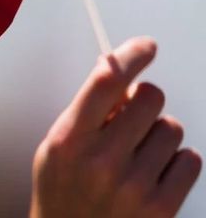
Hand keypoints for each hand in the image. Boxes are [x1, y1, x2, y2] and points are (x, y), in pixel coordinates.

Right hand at [30, 37, 200, 217]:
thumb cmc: (62, 191)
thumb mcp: (56, 147)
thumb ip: (85, 112)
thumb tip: (117, 72)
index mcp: (70, 140)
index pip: (106, 81)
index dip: (131, 55)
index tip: (145, 47)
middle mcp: (102, 160)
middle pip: (151, 98)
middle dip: (145, 102)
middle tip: (133, 118)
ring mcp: (134, 185)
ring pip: (172, 128)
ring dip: (159, 136)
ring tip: (138, 156)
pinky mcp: (161, 207)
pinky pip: (191, 160)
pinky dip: (177, 162)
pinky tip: (154, 174)